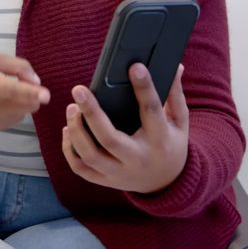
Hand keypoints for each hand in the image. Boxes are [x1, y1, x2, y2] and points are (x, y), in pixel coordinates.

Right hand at [0, 54, 50, 129]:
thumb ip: (20, 66)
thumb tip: (37, 81)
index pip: (15, 90)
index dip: (32, 92)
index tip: (46, 95)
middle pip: (28, 103)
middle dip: (32, 94)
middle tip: (21, 83)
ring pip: (25, 111)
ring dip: (24, 102)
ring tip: (8, 93)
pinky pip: (17, 118)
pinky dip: (16, 110)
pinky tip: (3, 103)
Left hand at [62, 63, 188, 192]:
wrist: (167, 182)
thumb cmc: (171, 143)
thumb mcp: (179, 121)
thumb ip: (174, 94)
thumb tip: (176, 66)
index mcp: (160, 140)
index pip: (151, 111)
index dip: (144, 88)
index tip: (134, 67)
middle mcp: (138, 159)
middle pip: (110, 139)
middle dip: (92, 113)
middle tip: (78, 89)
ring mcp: (120, 173)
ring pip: (90, 156)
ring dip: (76, 130)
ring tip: (72, 107)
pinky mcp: (106, 181)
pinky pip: (80, 168)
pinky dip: (69, 149)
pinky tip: (68, 129)